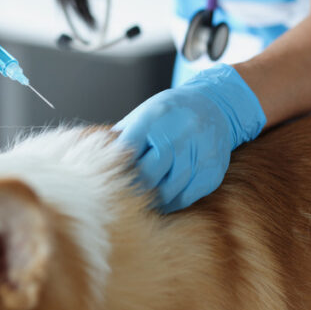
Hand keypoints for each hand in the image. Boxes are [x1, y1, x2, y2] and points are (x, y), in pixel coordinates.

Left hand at [114, 64, 266, 212]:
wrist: (216, 106)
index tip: (108, 179)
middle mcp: (180, 133)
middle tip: (122, 198)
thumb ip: (122, 137)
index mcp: (156, 116)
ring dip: (151, 200)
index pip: (127, 151)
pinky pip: (186, 198)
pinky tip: (161, 202)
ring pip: (167, 191)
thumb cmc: (169, 114)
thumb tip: (94, 165)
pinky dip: (171, 203)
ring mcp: (199, 153)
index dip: (116, 168)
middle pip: (148, 174)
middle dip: (133, 188)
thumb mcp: (144, 114)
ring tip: (140, 203)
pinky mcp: (212, 171)